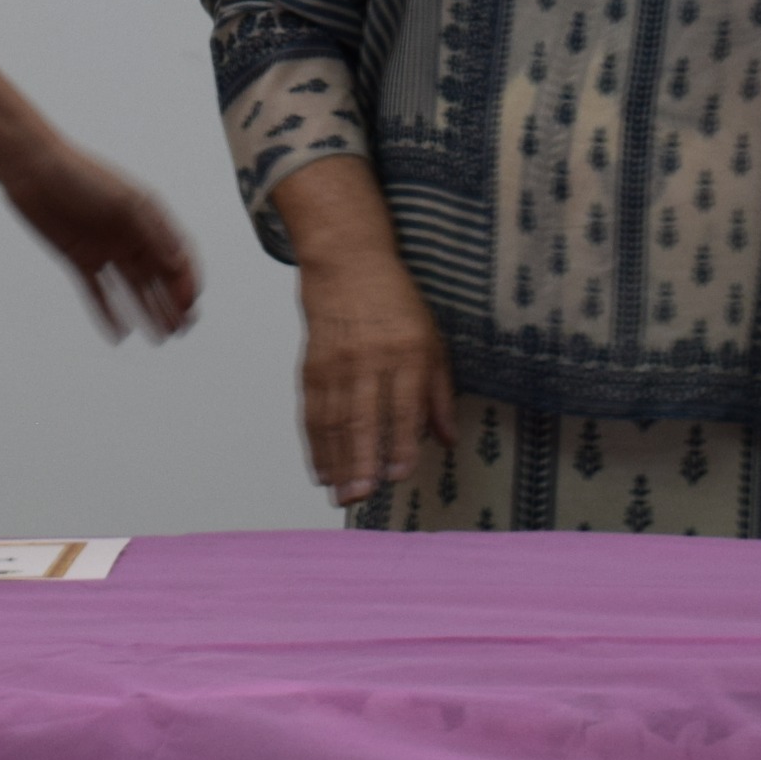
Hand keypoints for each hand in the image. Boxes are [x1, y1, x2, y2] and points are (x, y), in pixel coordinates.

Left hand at [0, 143, 202, 341]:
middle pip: (158, 276)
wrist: (33, 169)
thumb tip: (179, 263)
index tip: (189, 306)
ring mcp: (105, 249)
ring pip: (132, 289)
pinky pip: (98, 292)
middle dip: (172, 304)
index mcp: (148, 217)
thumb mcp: (124, 202)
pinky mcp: (80, 258)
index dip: (185, 281)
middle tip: (181, 331)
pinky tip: (121, 335)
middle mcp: (130, 235)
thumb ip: (152, 232)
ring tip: (160, 339)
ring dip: (147, 312)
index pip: (176, 255)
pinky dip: (109, 313)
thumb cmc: (81, 176)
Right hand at [269, 159, 453, 505]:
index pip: (404, 404)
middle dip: (361, 460)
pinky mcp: (313, 364)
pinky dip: (315, 443)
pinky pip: (313, 410)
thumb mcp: (432, 340)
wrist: (346, 263)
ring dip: (336, 461)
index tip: (398, 475)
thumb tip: (447, 439)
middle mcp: (371, 358)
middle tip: (361, 496)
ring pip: (334, 419)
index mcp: (408, 352)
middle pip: (363, 416)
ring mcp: (337, 362)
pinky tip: (320, 469)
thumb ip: (439, 392)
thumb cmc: (395, 302)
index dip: (400, 441)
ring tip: (340, 494)